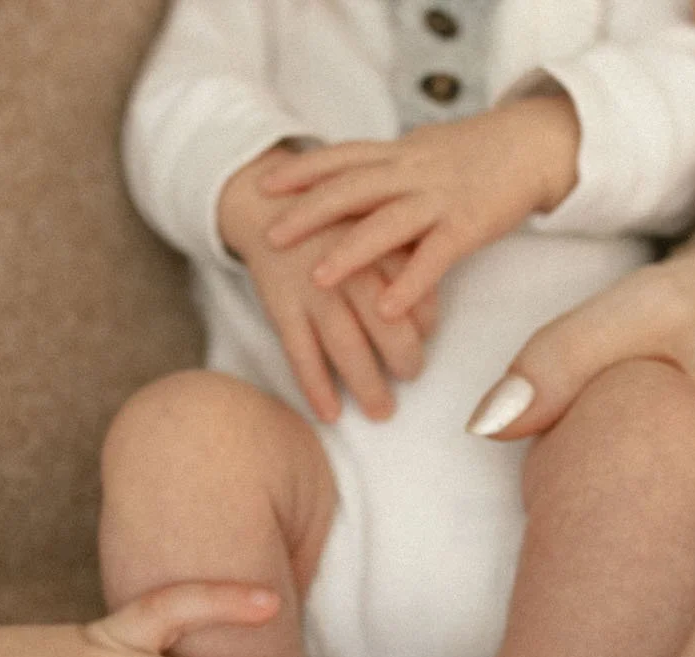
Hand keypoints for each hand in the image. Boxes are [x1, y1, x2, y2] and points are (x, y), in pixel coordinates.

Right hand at [221, 148, 436, 422]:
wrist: (265, 203)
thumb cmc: (335, 221)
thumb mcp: (375, 224)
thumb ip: (405, 260)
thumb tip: (430, 314)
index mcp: (379, 245)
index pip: (415, 292)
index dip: (426, 322)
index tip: (426, 338)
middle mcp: (349, 268)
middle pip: (386, 324)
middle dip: (404, 358)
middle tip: (412, 376)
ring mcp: (312, 290)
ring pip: (345, 345)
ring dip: (366, 384)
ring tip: (382, 412)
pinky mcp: (280, 305)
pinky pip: (299, 353)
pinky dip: (315, 386)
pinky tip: (330, 414)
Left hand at [258, 95, 581, 322]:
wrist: (536, 142)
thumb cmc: (477, 153)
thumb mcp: (424, 152)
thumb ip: (387, 167)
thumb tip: (347, 177)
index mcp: (400, 154)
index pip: (342, 157)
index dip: (302, 171)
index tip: (265, 187)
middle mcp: (413, 172)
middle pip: (352, 189)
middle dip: (309, 213)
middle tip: (271, 237)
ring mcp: (441, 198)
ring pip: (387, 223)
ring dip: (349, 252)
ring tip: (317, 278)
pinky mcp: (470, 225)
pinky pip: (435, 257)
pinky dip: (409, 283)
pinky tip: (386, 309)